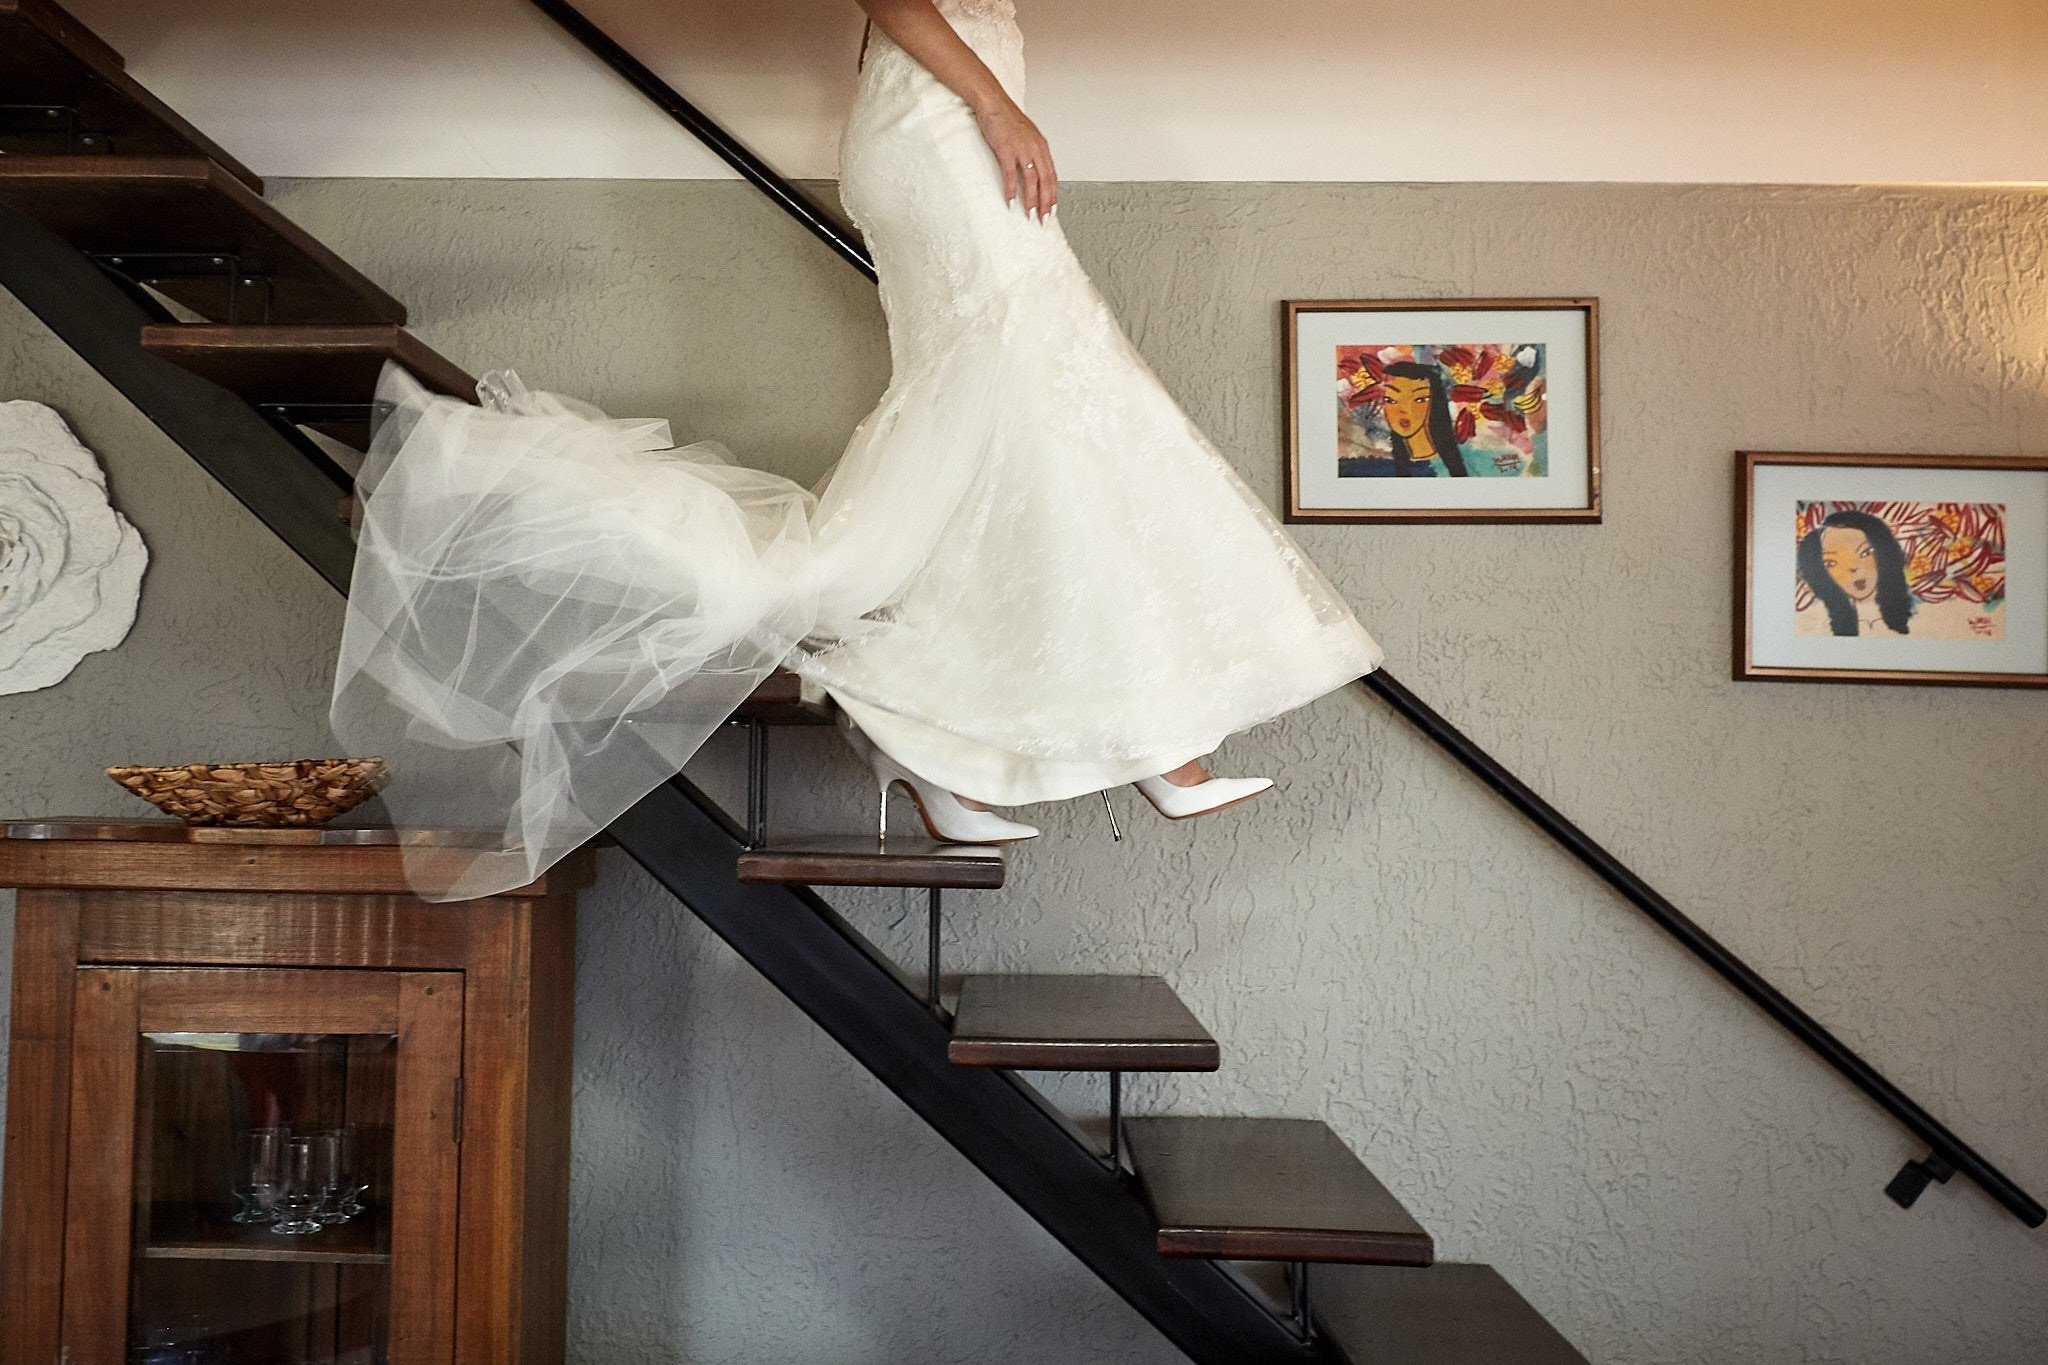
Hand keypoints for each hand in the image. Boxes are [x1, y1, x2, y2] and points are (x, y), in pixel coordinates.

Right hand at [973, 103, 1057, 220]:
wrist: (993, 102)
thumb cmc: (1006, 118)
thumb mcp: (1025, 136)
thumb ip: (1030, 152)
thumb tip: (1031, 168)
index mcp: (1041, 146)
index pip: (1052, 175)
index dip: (1053, 194)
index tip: (1051, 209)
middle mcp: (1035, 148)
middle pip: (1045, 181)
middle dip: (1046, 203)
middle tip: (1044, 219)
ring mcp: (1021, 149)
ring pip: (1031, 180)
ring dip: (1032, 200)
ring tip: (1030, 215)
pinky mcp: (1006, 149)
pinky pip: (1010, 174)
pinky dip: (1011, 190)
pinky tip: (1011, 201)